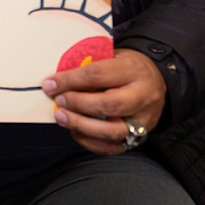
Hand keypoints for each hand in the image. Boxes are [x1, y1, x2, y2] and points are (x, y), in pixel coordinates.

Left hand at [43, 49, 166, 155]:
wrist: (154, 81)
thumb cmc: (124, 68)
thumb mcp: (110, 57)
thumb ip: (87, 68)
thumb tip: (55, 82)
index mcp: (134, 70)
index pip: (98, 74)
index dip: (70, 80)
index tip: (50, 84)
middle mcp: (144, 96)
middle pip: (109, 105)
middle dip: (77, 104)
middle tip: (59, 101)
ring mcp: (145, 120)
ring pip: (112, 131)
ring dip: (81, 126)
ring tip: (62, 117)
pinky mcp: (140, 138)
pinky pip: (113, 147)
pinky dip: (89, 141)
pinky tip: (75, 131)